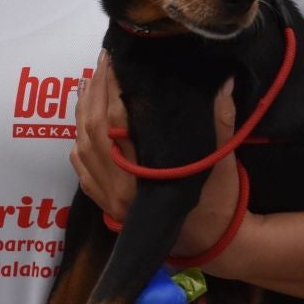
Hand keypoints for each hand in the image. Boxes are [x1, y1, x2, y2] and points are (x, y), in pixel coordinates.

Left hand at [69, 55, 240, 258]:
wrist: (213, 242)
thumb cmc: (220, 201)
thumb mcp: (222, 161)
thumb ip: (222, 120)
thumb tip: (225, 81)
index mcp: (147, 177)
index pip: (118, 122)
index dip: (112, 88)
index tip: (113, 62)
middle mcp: (121, 189)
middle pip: (94, 131)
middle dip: (94, 93)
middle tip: (100, 63)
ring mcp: (110, 200)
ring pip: (84, 148)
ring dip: (82, 113)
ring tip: (87, 83)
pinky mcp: (107, 206)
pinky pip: (83, 171)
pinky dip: (79, 144)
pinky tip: (81, 125)